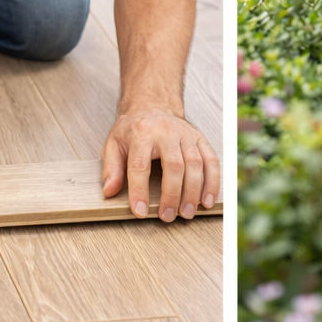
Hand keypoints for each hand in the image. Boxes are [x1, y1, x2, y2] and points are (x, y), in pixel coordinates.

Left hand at [102, 108, 218, 221]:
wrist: (152, 104)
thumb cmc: (133, 128)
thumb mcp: (113, 143)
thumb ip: (111, 168)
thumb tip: (110, 191)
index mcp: (141, 133)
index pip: (139, 165)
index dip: (139, 190)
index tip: (140, 211)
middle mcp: (166, 131)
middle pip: (173, 165)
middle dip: (172, 194)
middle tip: (168, 216)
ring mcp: (185, 134)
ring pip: (195, 164)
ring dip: (192, 192)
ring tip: (186, 213)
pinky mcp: (200, 138)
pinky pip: (211, 161)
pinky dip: (212, 182)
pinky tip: (206, 200)